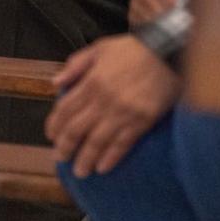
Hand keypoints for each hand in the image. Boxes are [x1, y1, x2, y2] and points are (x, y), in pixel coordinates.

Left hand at [45, 35, 182, 178]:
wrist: (169, 52)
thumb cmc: (133, 49)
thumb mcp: (99, 48)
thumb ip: (76, 65)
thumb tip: (55, 83)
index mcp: (91, 82)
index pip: (65, 109)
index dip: (55, 126)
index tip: (51, 137)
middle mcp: (103, 101)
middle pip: (77, 129)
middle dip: (66, 147)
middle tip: (60, 159)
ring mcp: (123, 113)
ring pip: (98, 141)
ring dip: (86, 159)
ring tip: (79, 172)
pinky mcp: (142, 121)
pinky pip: (123, 144)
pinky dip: (111, 158)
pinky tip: (103, 168)